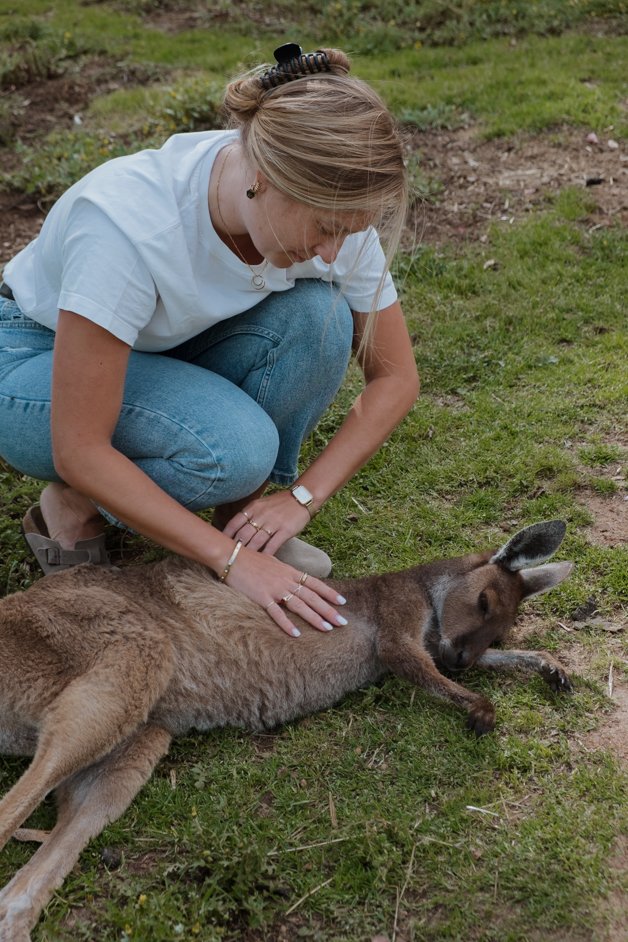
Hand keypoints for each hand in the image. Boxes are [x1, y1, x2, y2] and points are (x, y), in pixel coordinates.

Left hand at [223, 490, 310, 555]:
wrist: (301, 498)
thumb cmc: (279, 504)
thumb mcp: (261, 504)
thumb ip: (248, 515)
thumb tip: (234, 531)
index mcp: (253, 508)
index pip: (234, 523)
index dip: (226, 536)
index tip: (219, 546)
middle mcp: (261, 515)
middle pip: (243, 534)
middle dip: (235, 547)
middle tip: (228, 558)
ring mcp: (273, 523)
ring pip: (256, 541)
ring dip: (248, 553)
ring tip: (241, 564)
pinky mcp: (285, 530)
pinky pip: (273, 545)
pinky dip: (266, 554)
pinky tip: (261, 562)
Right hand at [223, 543, 346, 637]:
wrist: (232, 557)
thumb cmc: (251, 559)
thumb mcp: (273, 562)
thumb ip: (285, 571)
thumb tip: (293, 577)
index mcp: (290, 572)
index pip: (315, 583)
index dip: (329, 593)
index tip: (343, 602)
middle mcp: (286, 580)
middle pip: (312, 597)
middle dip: (329, 610)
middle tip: (343, 622)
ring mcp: (275, 589)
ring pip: (300, 605)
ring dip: (315, 618)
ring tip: (327, 629)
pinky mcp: (262, 597)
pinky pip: (277, 613)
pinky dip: (287, 624)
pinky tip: (297, 634)